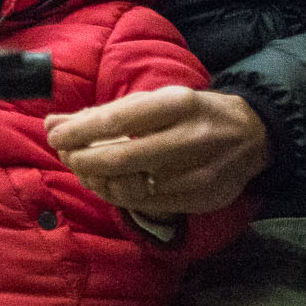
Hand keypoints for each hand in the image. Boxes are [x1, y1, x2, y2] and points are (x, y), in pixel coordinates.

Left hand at [45, 87, 268, 216]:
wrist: (253, 135)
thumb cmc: (191, 113)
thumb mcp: (155, 101)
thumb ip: (103, 113)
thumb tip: (52, 123)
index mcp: (177, 104)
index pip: (117, 120)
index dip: (79, 131)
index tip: (55, 135)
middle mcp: (190, 138)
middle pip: (120, 159)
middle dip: (83, 161)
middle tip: (67, 156)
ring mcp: (198, 173)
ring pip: (131, 187)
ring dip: (98, 181)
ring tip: (85, 169)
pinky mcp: (202, 198)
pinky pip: (147, 204)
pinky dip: (120, 195)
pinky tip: (110, 183)